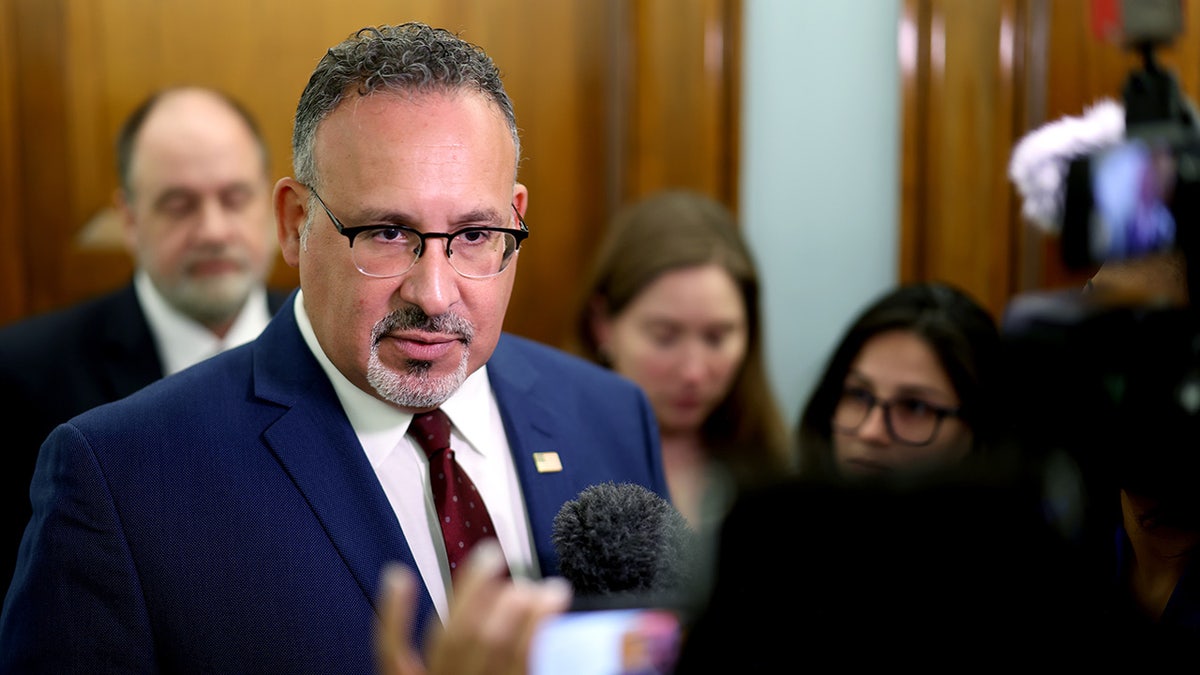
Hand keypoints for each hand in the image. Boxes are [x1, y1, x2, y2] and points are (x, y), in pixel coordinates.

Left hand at [376, 541, 571, 674]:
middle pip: (486, 641)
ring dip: (468, 591)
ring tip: (489, 558)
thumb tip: (594, 650)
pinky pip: (393, 648)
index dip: (538, 619)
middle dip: (511, 604)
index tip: (555, 593)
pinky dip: (394, 612)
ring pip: (447, 634)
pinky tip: (399, 576)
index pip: (521, 657)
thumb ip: (554, 669)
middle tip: (530, 585)